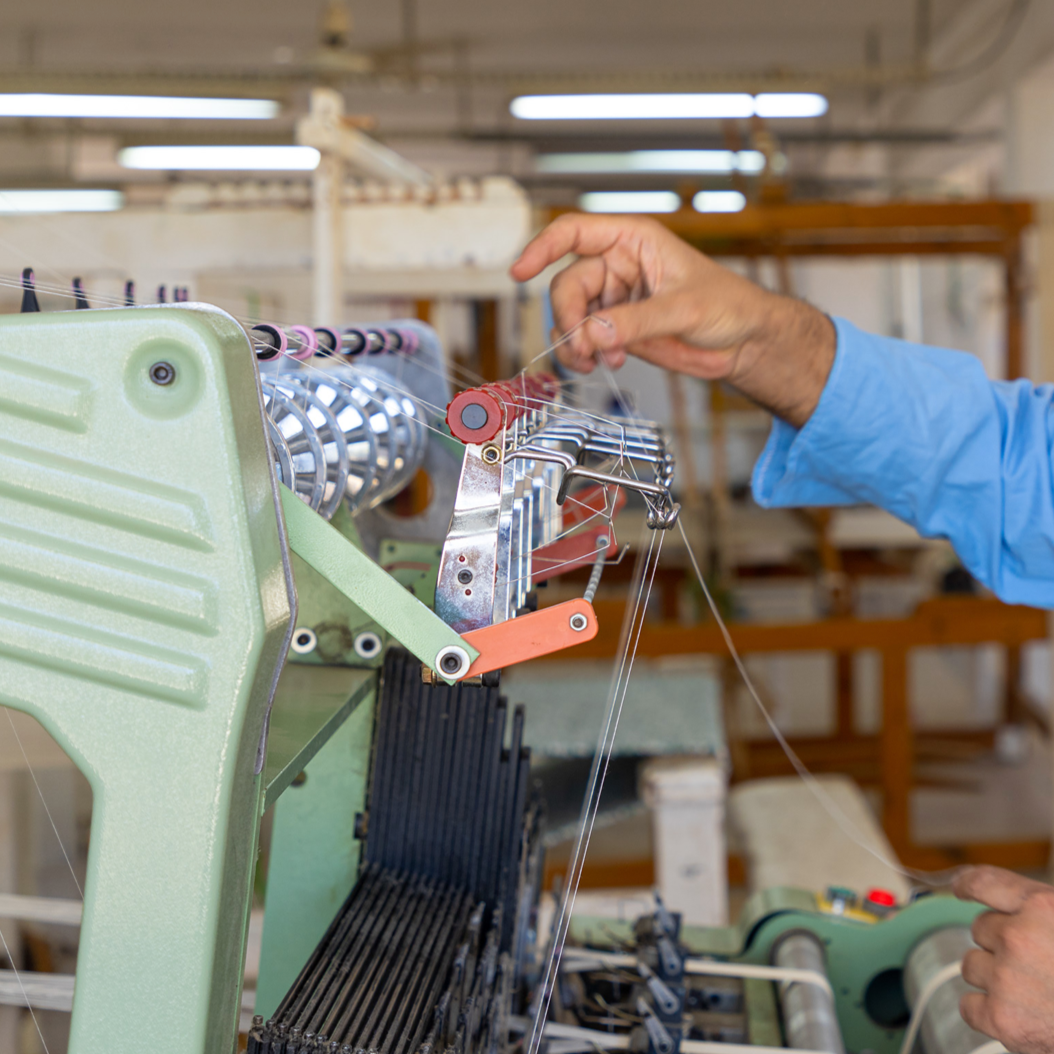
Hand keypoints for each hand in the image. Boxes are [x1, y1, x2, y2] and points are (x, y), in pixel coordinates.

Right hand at [509, 213, 835, 426]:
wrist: (742, 342)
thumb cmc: (727, 306)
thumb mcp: (685, 308)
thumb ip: (637, 320)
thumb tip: (594, 333)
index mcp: (633, 240)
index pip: (575, 232)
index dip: (543, 247)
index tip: (521, 271)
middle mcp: (616, 266)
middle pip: (566, 285)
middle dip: (568, 319)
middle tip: (583, 347)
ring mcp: (613, 300)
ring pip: (569, 317)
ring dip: (573, 343)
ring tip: (594, 362)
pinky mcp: (615, 330)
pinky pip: (583, 340)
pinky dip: (586, 356)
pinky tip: (611, 363)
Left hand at [954, 864, 1053, 1053]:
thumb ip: (1043, 911)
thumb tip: (1001, 901)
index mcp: (1044, 908)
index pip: (986, 882)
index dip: (969, 884)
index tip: (961, 888)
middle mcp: (1020, 937)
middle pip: (981, 929)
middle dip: (1001, 944)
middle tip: (1037, 965)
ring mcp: (1008, 978)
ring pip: (972, 965)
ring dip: (994, 977)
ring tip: (1034, 992)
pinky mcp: (1002, 1018)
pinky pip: (969, 1005)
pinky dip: (988, 1012)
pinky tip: (1019, 1015)